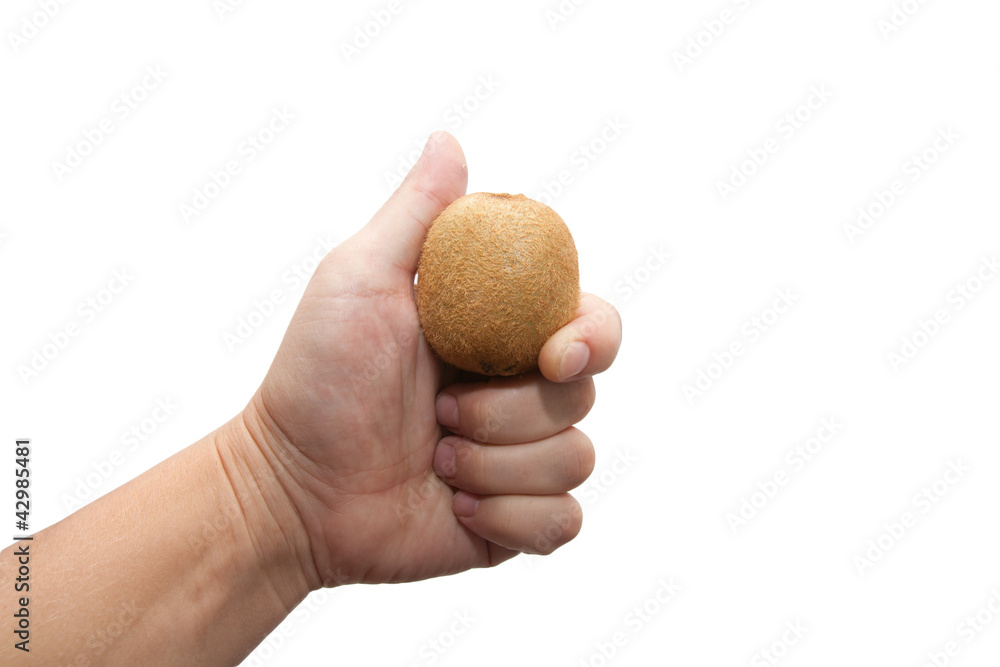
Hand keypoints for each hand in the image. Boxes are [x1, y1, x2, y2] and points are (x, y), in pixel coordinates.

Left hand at [241, 131, 621, 587]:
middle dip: (508, 411)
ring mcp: (520, 458)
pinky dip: (511, 518)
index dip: (592, 338)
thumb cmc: (316, 378)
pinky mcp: (516, 520)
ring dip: (496, 464)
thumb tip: (449, 139)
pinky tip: (456, 507)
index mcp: (499, 333)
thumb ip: (417, 216)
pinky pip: (564, 522)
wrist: (291, 489)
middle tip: (440, 412)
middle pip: (583, 394)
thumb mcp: (360, 280)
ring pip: (575, 459)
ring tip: (435, 458)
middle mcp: (518, 392)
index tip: (554, 356)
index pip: (591, 324)